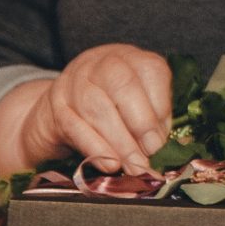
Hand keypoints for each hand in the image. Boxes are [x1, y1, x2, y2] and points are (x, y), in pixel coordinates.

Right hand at [0, 44, 174, 175]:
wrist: (56, 112)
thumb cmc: (110, 109)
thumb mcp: (138, 106)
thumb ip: (155, 120)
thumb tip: (169, 146)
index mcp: (130, 58)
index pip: (151, 71)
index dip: (160, 108)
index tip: (164, 141)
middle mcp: (100, 63)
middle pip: (122, 86)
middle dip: (141, 125)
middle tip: (151, 156)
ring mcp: (74, 82)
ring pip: (98, 109)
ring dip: (120, 144)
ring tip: (135, 168)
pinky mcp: (56, 106)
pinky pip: (75, 127)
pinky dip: (96, 149)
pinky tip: (110, 165)